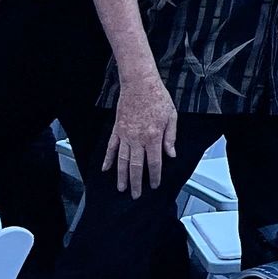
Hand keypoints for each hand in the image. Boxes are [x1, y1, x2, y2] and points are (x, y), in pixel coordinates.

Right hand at [103, 71, 178, 196]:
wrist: (140, 84)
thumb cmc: (157, 97)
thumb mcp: (172, 117)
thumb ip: (171, 137)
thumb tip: (171, 154)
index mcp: (154, 137)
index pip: (155, 162)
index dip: (154, 176)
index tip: (154, 185)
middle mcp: (138, 139)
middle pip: (136, 166)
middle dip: (136, 182)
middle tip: (135, 195)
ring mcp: (125, 135)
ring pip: (122, 160)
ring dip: (121, 176)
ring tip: (121, 188)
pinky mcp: (117, 130)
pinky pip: (111, 148)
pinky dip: (108, 159)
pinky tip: (106, 169)